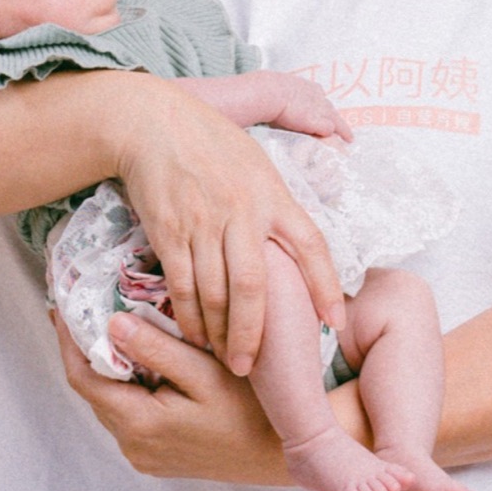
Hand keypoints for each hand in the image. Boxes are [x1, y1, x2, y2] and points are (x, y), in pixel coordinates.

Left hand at [54, 312, 284, 481]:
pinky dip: (128, 386)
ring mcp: (144, 454)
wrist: (280, 455)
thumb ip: (158, 350)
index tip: (61, 307)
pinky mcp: (157, 456)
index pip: (84, 379)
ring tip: (114, 327)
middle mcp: (133, 445)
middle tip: (86, 308)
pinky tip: (143, 361)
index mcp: (139, 424)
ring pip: (111, 403)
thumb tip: (112, 324)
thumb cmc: (251, 411)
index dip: (69, 341)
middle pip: (94, 391)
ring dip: (109, 367)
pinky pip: (129, 415)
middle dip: (87, 349)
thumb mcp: (206, 373)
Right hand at [109, 76, 345, 377]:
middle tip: (252, 366)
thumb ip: (277, 204)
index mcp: (273, 194)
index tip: (337, 322)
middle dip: (254, 333)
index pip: (311, 245)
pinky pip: (181, 284)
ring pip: (214, 293)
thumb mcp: (259, 163)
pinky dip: (189, 316)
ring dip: (220, 332)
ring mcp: (203, 223)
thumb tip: (297, 245)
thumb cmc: (213, 143)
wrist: (154, 124)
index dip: (326, 286)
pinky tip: (195, 333)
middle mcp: (242, 211)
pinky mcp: (169, 231)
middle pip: (254, 286)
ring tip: (227, 356)